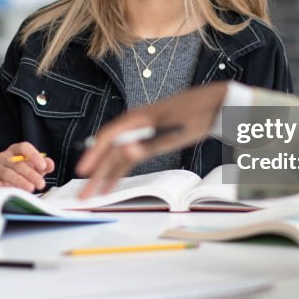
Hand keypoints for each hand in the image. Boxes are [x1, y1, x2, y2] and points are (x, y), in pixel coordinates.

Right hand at [0, 141, 54, 191]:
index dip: (34, 155)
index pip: (24, 147)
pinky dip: (8, 188)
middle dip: (31, 174)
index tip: (43, 166)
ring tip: (31, 188)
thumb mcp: (35, 165)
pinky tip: (17, 192)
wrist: (4, 179)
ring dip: (20, 182)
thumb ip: (44, 164)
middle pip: (17, 163)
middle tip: (41, 184)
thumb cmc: (22, 170)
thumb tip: (49, 165)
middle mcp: (4, 157)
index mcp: (15, 149)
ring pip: (8, 174)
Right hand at [76, 82, 228, 197]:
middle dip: (96, 173)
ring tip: (94, 194)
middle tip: (83, 194)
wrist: (215, 103)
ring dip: (106, 174)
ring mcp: (142, 132)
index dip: (93, 155)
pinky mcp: (151, 138)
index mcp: (137, 118)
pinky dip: (121, 169)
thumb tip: (126, 154)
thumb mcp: (174, 132)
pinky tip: (114, 182)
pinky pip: (130, 156)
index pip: (107, 137)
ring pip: (119, 155)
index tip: (82, 171)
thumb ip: (149, 145)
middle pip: (110, 150)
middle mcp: (135, 125)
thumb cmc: (196, 115)